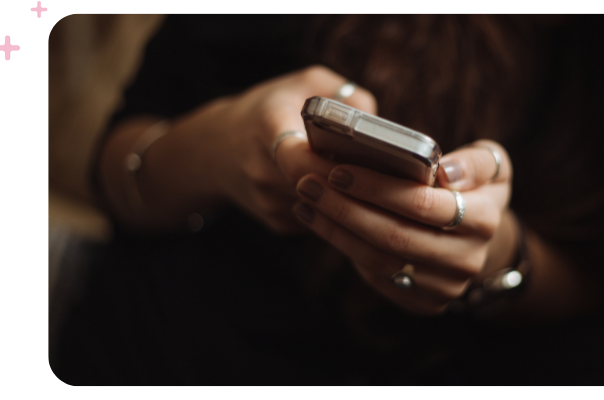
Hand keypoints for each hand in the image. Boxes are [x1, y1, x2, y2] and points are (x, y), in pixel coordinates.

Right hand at [145, 65, 375, 232]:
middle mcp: (262, 170)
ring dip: (349, 198)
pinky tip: (346, 192)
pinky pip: (319, 220)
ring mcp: (268, 203)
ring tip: (374, 182)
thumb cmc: (269, 110)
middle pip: (319, 188)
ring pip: (324, 207)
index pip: (299, 158)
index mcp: (267, 128)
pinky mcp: (277, 223)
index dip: (333, 165)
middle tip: (387, 175)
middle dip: (353, 183)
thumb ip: (345, 95)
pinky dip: (336, 208)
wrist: (216, 149)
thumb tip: (378, 124)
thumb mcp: (304, 84)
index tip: (361, 160)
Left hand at [292, 140, 513, 314]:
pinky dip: (344, 247)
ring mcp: (444, 287)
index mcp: (484, 220)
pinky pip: (376, 276)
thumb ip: (475, 162)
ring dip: (335, 229)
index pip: (422, 204)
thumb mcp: (491, 165)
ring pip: (378, 259)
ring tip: (306, 201)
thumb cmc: (474, 189)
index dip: (377, 188)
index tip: (339, 170)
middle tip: (308, 184)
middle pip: (393, 236)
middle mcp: (467, 260)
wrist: (477, 238)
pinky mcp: (423, 303)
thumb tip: (445, 172)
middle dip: (344, 208)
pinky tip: (321, 221)